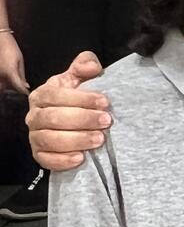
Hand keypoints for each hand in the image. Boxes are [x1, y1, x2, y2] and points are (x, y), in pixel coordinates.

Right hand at [0, 29, 27, 93]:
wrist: (0, 40)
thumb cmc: (12, 49)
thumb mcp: (20, 61)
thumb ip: (21, 75)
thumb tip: (25, 86)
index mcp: (10, 73)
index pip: (18, 87)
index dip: (23, 92)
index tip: (28, 95)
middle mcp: (1, 75)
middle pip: (5, 89)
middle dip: (11, 92)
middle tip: (19, 90)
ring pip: (0, 86)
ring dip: (5, 87)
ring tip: (13, 85)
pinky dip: (2, 82)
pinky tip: (7, 80)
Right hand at [25, 52, 110, 170]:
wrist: (75, 123)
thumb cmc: (78, 99)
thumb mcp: (80, 78)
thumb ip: (85, 65)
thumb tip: (92, 66)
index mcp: (42, 95)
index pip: (56, 95)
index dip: (81, 99)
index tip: (105, 102)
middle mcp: (34, 116)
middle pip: (53, 118)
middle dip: (83, 119)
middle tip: (106, 121)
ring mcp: (35, 137)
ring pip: (50, 140)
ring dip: (77, 140)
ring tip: (100, 140)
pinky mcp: (39, 155)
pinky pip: (46, 160)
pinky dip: (62, 160)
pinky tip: (81, 158)